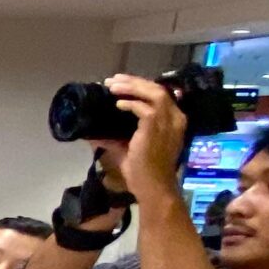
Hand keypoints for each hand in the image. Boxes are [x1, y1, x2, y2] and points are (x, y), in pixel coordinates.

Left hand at [105, 74, 188, 204]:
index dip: (140, 86)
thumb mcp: (127, 149)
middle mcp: (175, 119)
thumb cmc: (143, 171)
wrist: (153, 187)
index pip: (160, 95)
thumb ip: (114, 139)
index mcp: (173, 121)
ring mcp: (168, 123)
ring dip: (132, 87)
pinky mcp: (156, 128)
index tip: (121, 84)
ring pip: (154, 93)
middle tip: (113, 80)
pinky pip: (145, 108)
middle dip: (134, 82)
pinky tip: (118, 104)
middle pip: (157, 89)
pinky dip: (130, 103)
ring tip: (113, 86)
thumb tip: (92, 133)